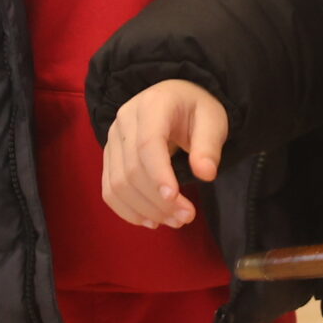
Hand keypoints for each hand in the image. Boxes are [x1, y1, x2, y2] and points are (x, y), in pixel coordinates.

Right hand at [101, 79, 228, 227]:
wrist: (177, 101)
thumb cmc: (197, 110)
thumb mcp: (213, 121)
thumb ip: (209, 146)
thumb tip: (206, 174)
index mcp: (152, 105)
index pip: (147, 144)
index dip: (158, 174)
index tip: (175, 199)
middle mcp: (124, 120)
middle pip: (132, 169)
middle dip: (157, 200)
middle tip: (186, 217)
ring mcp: (112, 139)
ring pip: (118, 184)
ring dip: (144, 210)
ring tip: (174, 221)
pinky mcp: (109, 157)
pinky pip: (109, 189)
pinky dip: (127, 210)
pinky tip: (150, 220)